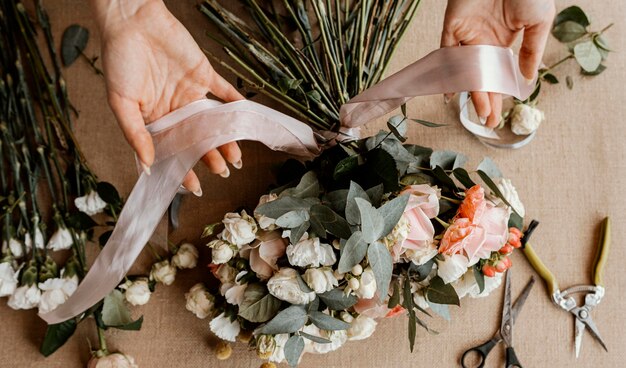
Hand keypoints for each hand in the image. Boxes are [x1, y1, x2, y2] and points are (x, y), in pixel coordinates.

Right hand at [90, 0, 242, 194]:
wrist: (132, 20)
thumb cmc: (119, 60)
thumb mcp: (120, 101)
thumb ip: (135, 134)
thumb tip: (147, 165)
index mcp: (154, 119)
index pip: (172, 150)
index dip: (182, 169)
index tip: (193, 187)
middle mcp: (175, 109)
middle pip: (196, 139)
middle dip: (209, 157)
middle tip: (222, 171)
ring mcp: (191, 92)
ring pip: (213, 121)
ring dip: (225, 138)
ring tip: (236, 157)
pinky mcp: (204, 74)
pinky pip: (225, 92)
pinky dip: (237, 104)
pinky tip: (246, 120)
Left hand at [441, 0, 554, 126]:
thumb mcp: (539, 22)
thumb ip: (532, 50)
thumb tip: (527, 79)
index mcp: (504, 41)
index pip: (499, 75)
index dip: (500, 95)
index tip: (500, 115)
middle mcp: (484, 42)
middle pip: (482, 78)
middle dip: (486, 101)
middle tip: (488, 122)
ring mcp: (467, 36)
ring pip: (466, 71)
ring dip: (472, 92)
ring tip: (479, 112)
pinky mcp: (453, 28)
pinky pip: (447, 53)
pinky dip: (447, 72)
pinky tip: (450, 91)